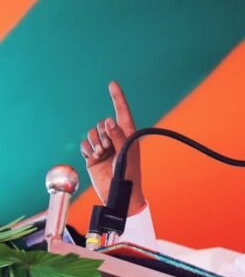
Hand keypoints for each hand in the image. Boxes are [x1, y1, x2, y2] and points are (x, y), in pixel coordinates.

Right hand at [80, 81, 145, 214]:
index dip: (118, 98)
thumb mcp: (125, 154)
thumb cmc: (128, 175)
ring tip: (102, 154)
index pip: (122, 112)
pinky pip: (84, 144)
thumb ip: (118, 137)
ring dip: (95, 142)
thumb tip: (109, 122)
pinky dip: (87, 149)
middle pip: (102, 123)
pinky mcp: (92, 155)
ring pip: (92, 133)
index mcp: (128, 135)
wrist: (117, 193)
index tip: (112, 84)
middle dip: (103, 134)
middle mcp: (115, 139)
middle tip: (109, 148)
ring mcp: (104, 147)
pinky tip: (93, 157)